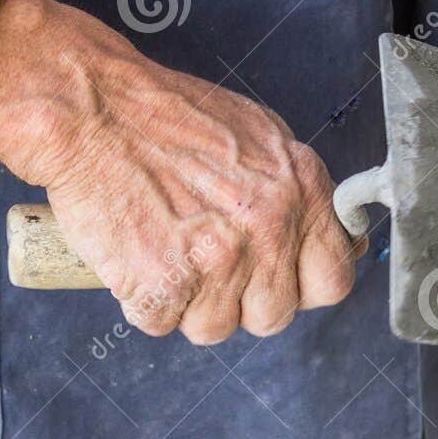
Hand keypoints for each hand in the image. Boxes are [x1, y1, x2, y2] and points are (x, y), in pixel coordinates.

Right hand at [0, 0, 358, 343]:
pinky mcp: (164, 282)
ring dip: (189, 303)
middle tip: (207, 260)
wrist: (94, 110)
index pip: (333, 279)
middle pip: (273, 315)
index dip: (303, 286)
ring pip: (216, 328)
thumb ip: (303, 195)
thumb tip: (343, 239)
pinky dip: (143, 299)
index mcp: (301, 191)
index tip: (279, 278)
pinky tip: (137, 254)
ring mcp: (218, 259)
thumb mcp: (263, 138)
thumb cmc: (169, 118)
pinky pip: (161, 323)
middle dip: (241, 300)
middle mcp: (268, 227)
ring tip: (168, 249)